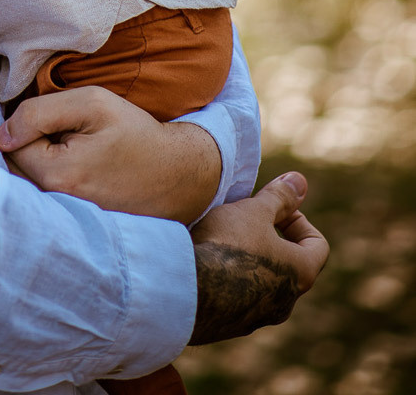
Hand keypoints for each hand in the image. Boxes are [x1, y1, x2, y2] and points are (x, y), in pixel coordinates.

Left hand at [0, 85, 220, 223]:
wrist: (178, 175)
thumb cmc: (134, 133)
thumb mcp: (91, 104)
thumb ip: (39, 112)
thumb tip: (0, 135)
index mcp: (57, 176)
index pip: (11, 144)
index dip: (25, 123)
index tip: (50, 118)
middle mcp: (56, 206)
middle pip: (14, 169)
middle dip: (26, 147)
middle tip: (59, 134)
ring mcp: (65, 221)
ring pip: (28, 185)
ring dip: (36, 165)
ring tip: (68, 151)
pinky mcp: (75, 227)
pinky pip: (46, 200)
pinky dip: (51, 182)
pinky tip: (75, 170)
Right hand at [190, 170, 327, 342]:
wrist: (190, 289)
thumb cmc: (229, 245)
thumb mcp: (254, 211)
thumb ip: (279, 196)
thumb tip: (300, 181)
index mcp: (301, 274)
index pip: (318, 245)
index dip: (299, 220)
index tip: (275, 208)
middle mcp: (285, 302)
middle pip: (288, 265)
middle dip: (270, 238)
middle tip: (245, 219)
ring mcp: (256, 318)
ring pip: (261, 284)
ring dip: (248, 260)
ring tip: (221, 238)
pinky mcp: (228, 326)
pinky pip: (234, 298)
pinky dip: (226, 279)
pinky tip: (204, 261)